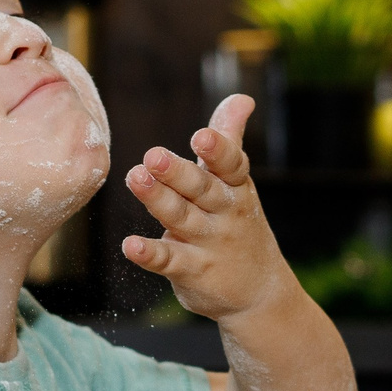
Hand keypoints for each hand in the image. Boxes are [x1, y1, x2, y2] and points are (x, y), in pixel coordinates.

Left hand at [121, 95, 293, 321]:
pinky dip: (150, 254)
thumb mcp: (238, 184)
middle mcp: (225, 213)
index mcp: (236, 187)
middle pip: (201, 189)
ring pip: (181, 219)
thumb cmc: (239, 224)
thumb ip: (230, 141)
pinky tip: (131, 246)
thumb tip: (242, 99)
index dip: (218, 149)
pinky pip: (169, 260)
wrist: (260, 291)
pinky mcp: (192, 271)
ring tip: (135, 179)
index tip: (202, 135)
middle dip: (178, 173)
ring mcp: (209, 243)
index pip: (231, 165)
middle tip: (153, 155)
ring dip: (158, 200)